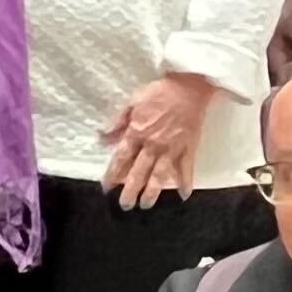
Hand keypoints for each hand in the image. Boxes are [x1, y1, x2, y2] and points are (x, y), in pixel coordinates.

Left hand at [100, 71, 217, 209]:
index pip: (121, 158)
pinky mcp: (189, 147)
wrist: (188, 87)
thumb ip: (118, 122)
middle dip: (130, 190)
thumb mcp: (132, 102)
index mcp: (137, 133)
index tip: (106, 187)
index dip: (113, 174)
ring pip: (160, 175)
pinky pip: (187, 168)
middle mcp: (153, 144)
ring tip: (146, 205)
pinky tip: (184, 195)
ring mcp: (172, 148)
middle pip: (139, 172)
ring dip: (153, 192)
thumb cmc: (158, 92)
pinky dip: (186, 182)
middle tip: (124, 205)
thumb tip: (102, 137)